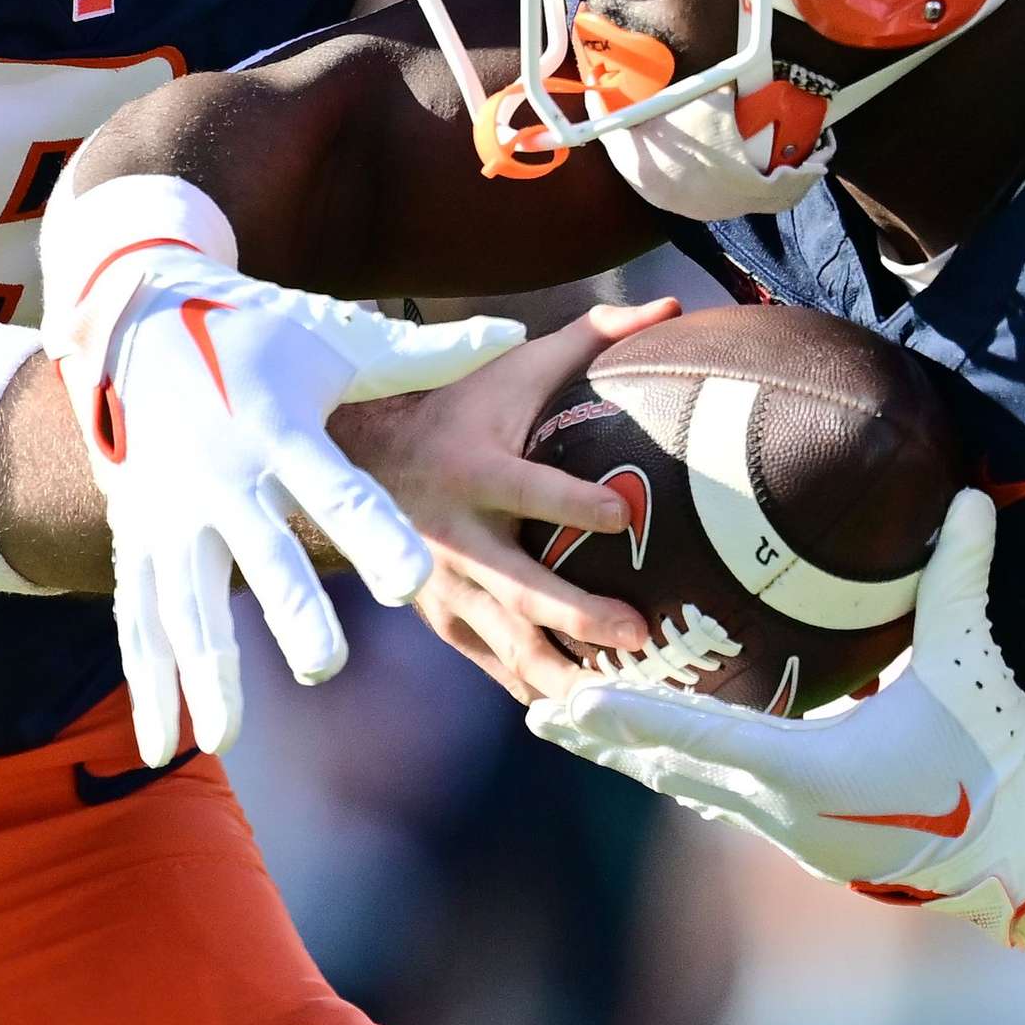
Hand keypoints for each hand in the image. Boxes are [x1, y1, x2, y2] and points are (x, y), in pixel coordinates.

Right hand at [55, 241, 523, 764]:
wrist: (134, 321)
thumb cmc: (256, 334)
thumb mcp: (336, 338)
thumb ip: (425, 354)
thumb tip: (512, 332)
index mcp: (281, 430)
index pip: (339, 488)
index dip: (374, 533)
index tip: (412, 580)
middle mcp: (222, 477)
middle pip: (261, 554)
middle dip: (290, 609)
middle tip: (326, 664)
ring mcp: (170, 513)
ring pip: (189, 601)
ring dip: (206, 671)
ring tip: (228, 738)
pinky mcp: (137, 537)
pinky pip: (140, 618)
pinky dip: (150, 683)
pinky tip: (165, 746)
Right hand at [340, 297, 681, 700]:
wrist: (357, 465)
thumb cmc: (456, 408)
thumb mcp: (510, 367)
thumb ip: (590, 337)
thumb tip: (667, 308)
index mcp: (475, 470)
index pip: (527, 490)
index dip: (571, 504)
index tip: (623, 517)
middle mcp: (454, 536)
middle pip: (518, 585)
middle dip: (577, 615)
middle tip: (639, 634)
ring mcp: (445, 588)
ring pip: (506, 642)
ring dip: (563, 672)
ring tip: (623, 700)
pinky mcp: (444, 621)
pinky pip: (494, 665)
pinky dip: (537, 690)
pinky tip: (587, 716)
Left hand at [525, 488, 1024, 960]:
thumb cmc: (1004, 767)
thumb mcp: (978, 665)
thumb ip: (962, 579)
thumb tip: (968, 496)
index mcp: (811, 768)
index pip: (694, 734)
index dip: (624, 714)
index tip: (563, 699)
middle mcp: (786, 808)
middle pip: (670, 769)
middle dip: (603, 738)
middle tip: (539, 710)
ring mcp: (797, 833)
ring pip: (695, 789)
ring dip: (640, 757)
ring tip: (587, 726)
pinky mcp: (817, 841)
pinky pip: (732, 800)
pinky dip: (690, 770)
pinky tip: (676, 755)